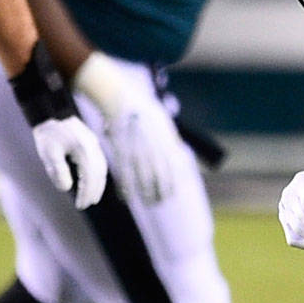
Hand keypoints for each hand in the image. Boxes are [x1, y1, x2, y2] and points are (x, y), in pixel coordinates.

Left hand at [33, 115, 108, 207]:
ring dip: (98, 184)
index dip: (86, 194)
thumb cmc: (48, 134)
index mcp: (83, 152)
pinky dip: (98, 174)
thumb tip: (66, 188)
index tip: (80, 205)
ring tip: (92, 197)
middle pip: (98, 175)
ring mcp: (94, 145)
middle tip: (86, 204)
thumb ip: (58, 171)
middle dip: (93, 191)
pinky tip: (92, 180)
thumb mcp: (49, 154)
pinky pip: (100, 162)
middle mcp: (92, 148)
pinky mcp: (92, 142)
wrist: (51, 112)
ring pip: (101, 169)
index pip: (89, 178)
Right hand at [73, 52, 184, 205]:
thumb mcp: (164, 123)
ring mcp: (137, 151)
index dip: (171, 185)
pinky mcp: (122, 152)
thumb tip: (181, 155)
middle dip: (159, 193)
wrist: (122, 100)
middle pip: (159, 178)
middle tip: (157, 202)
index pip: (173, 170)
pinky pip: (125, 175)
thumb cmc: (144, 111)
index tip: (169, 194)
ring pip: (143, 180)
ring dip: (145, 194)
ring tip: (146, 202)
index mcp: (166, 142)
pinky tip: (126, 197)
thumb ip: (172, 141)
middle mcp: (154, 149)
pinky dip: (126, 188)